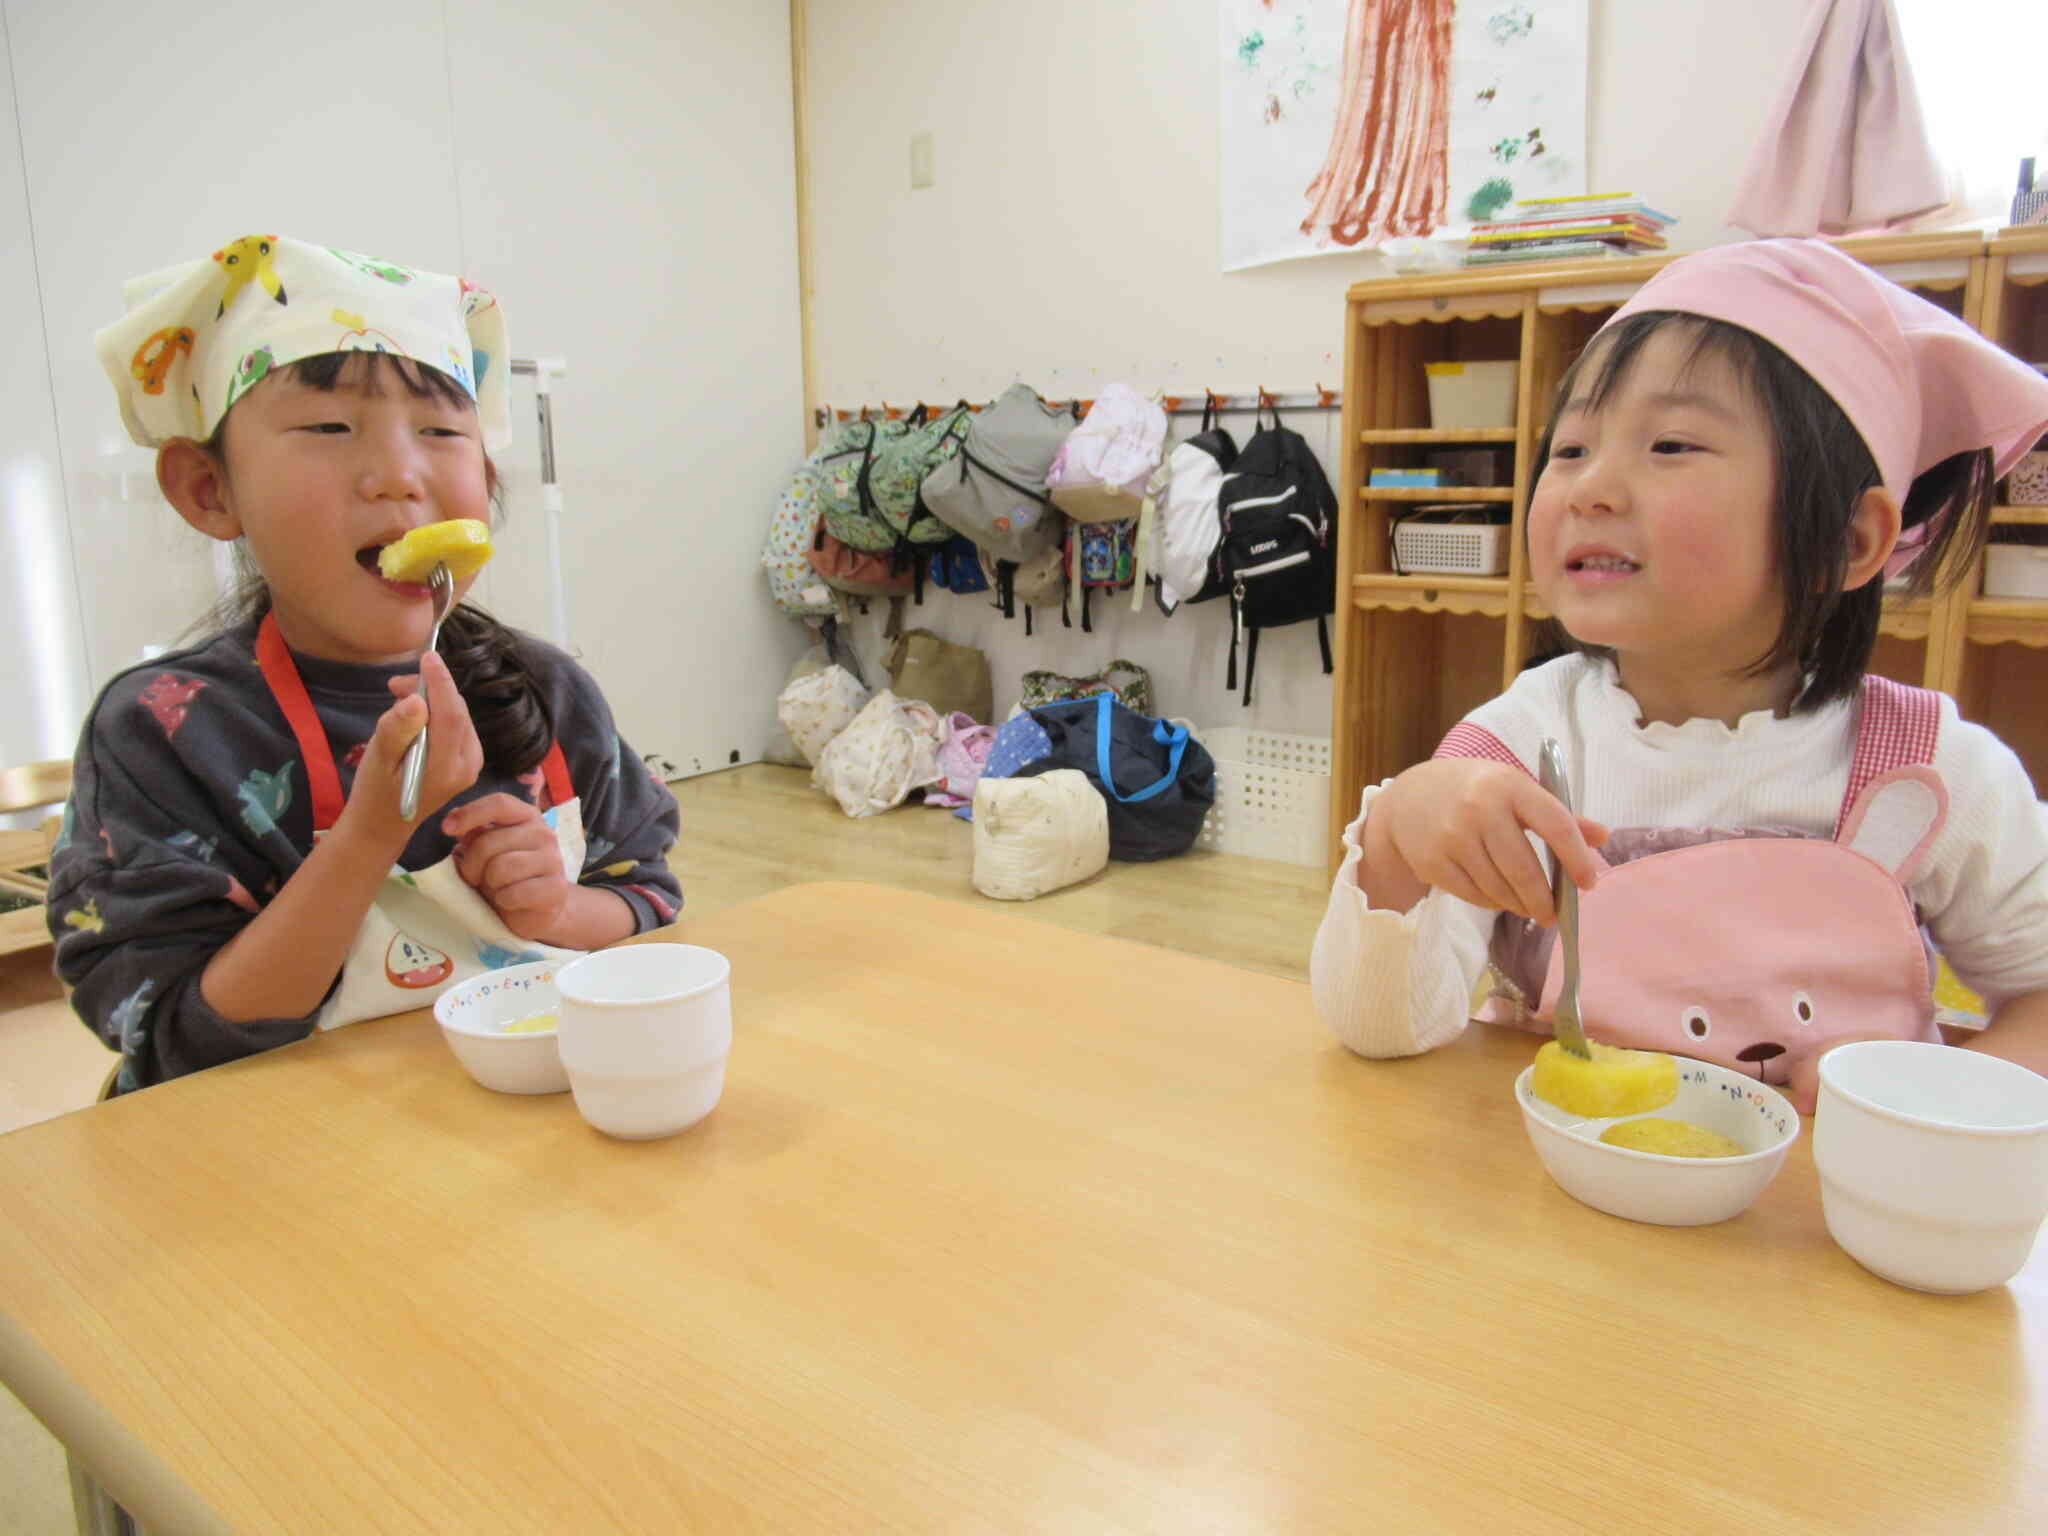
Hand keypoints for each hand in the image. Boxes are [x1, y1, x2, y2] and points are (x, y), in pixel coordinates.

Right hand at [340, 651, 483, 850]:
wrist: (383, 824)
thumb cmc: (375, 793)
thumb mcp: (378, 760)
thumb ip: (397, 730)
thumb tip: (416, 700)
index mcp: (447, 768)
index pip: (451, 715)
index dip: (440, 682)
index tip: (427, 656)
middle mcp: (468, 766)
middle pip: (456, 711)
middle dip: (430, 689)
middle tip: (394, 685)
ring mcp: (471, 764)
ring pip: (457, 715)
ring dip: (431, 700)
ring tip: (397, 700)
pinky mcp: (467, 760)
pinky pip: (455, 724)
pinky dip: (436, 712)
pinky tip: (412, 716)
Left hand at [441, 792, 572, 940]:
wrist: (535, 910)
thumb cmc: (506, 877)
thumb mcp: (486, 853)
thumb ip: (473, 835)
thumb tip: (453, 819)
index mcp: (526, 817)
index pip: (499, 804)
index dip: (470, 813)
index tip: (447, 829)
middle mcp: (543, 833)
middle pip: (489, 842)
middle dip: (471, 865)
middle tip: (473, 877)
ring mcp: (553, 860)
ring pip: (501, 868)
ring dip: (489, 884)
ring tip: (495, 888)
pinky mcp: (557, 888)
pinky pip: (514, 893)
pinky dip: (504, 901)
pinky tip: (510, 901)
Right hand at [1366, 757, 1607, 923]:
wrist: (1408, 797)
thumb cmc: (1473, 791)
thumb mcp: (1513, 788)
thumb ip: (1558, 813)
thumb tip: (1604, 837)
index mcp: (1509, 785)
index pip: (1554, 824)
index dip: (1576, 858)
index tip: (1588, 883)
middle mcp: (1479, 809)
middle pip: (1524, 870)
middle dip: (1543, 900)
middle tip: (1553, 915)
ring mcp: (1452, 837)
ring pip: (1499, 888)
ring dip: (1518, 904)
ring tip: (1526, 905)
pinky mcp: (1432, 861)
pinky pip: (1474, 895)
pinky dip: (1493, 903)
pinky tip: (1498, 897)